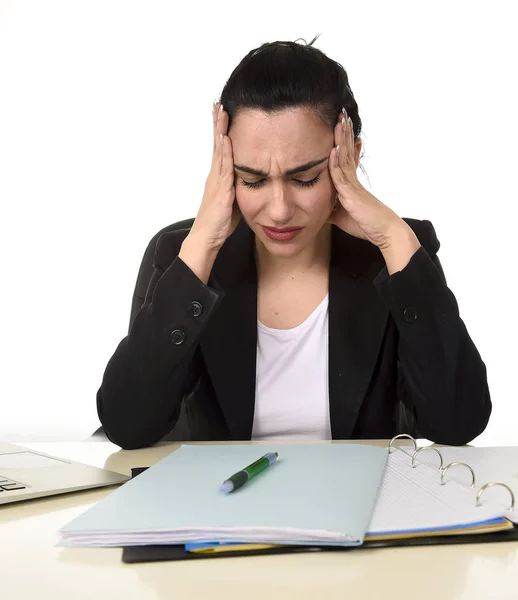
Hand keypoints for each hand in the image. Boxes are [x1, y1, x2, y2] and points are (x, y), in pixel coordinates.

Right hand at [189, 102, 240, 251]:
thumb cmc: (219, 223)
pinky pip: (223, 166)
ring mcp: (216, 180)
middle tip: (218, 103)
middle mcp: (215, 175)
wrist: (206, 238)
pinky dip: (224, 150)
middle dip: (218, 123)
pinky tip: (225, 137)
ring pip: (219, 150)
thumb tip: (252, 182)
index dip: (221, 131)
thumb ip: (240, 188)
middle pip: (217, 144)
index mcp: (218, 177)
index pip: (221, 149)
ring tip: (220, 111)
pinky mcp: (221, 189)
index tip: (223, 113)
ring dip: (220, 130)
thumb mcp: (234, 201)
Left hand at [326, 109, 409, 251]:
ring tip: (340, 120)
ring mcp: (352, 184)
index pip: (344, 157)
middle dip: (342, 132)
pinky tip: (334, 147)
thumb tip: (318, 210)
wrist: (383, 232)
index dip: (341, 141)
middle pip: (346, 150)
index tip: (338, 126)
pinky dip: (337, 160)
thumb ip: (330, 209)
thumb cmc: (365, 224)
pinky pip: (342, 174)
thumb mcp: (340, 216)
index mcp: (350, 183)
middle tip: (340, 113)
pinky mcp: (352, 193)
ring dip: (341, 138)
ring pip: (344, 157)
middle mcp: (352, 179)